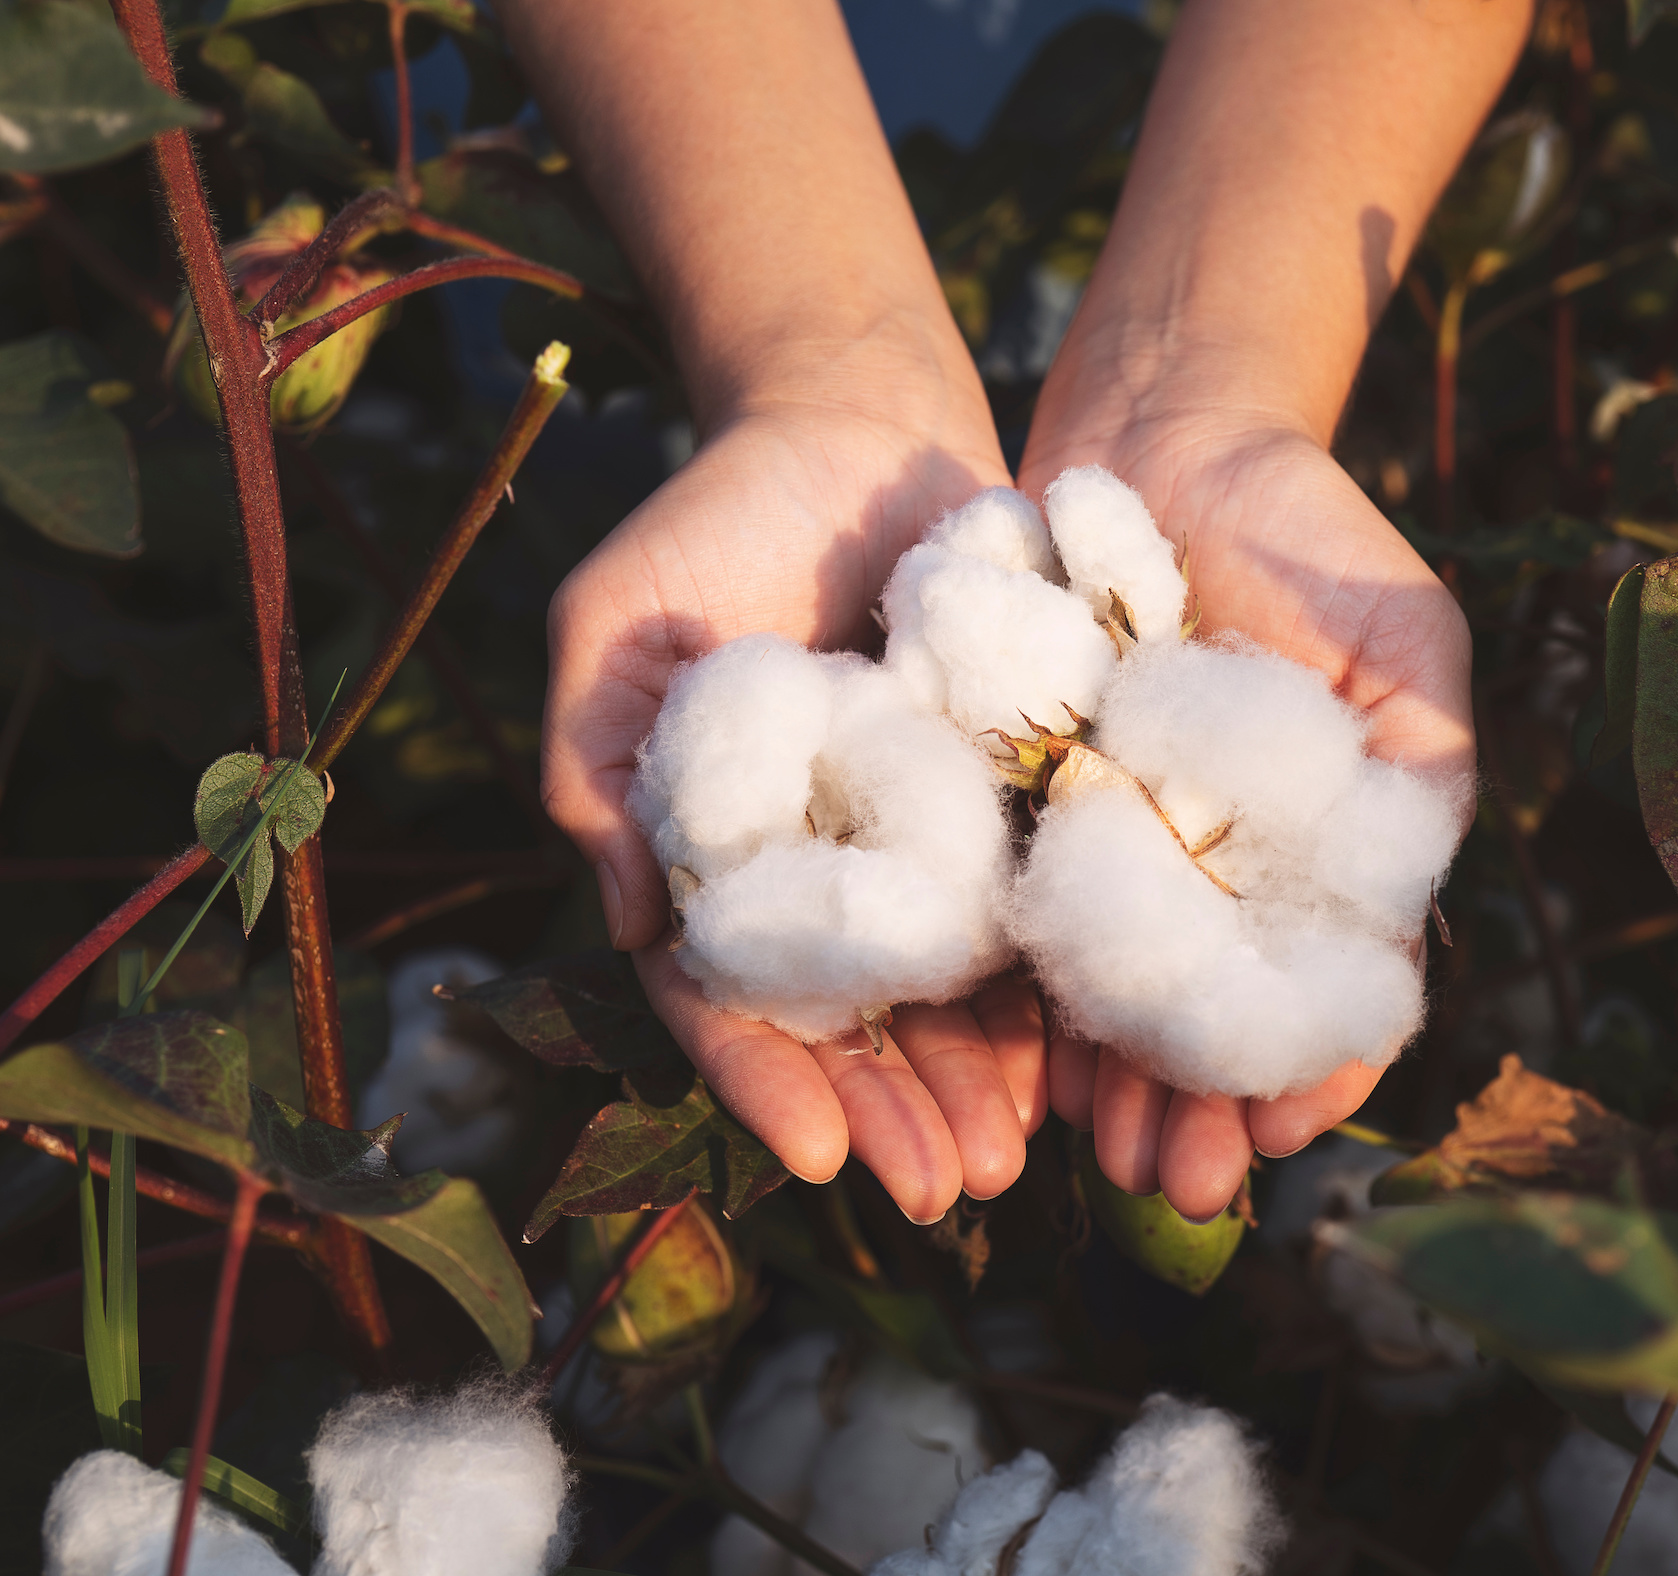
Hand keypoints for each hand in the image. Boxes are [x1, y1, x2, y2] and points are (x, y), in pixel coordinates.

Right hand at [542, 379, 1049, 1223]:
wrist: (852, 422)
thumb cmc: (711, 518)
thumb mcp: (616, 623)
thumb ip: (596, 763)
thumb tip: (625, 925)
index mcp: (715, 858)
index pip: (728, 995)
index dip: (762, 1078)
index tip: (811, 1156)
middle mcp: (821, 872)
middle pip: (851, 1025)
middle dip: (891, 1115)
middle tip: (945, 1193)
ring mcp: (920, 845)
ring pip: (947, 997)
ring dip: (976, 1087)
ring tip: (1016, 1162)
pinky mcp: (1011, 800)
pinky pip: (1031, 912)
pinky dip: (1051, 991)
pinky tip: (1081, 1064)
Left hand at [1017, 413, 1475, 1221]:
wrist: (1163, 430)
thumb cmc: (1310, 535)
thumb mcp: (1404, 642)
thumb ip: (1422, 771)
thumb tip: (1407, 917)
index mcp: (1312, 855)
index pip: (1315, 990)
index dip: (1305, 1069)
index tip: (1281, 1131)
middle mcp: (1214, 869)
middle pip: (1207, 1016)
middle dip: (1195, 1107)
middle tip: (1179, 1185)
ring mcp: (1116, 845)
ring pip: (1117, 993)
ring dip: (1115, 1083)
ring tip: (1106, 1159)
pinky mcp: (1021, 804)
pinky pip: (1027, 917)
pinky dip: (1032, 994)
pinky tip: (1031, 1066)